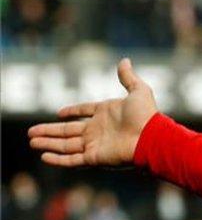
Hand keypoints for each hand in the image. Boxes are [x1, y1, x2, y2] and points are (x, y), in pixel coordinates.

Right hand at [28, 58, 156, 166]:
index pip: (84, 112)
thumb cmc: (146, 115)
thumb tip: (125, 60)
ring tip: (31, 141)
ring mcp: (95, 144)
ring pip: (65, 144)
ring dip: (48, 143)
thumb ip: (128, 77)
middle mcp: (98, 130)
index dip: (72, 112)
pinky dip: (58, 159)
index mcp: (106, 114)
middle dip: (49, 131)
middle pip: (68, 131)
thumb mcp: (139, 91)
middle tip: (31, 133)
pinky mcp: (95, 157)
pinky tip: (44, 156)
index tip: (59, 113)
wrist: (152, 138)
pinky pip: (72, 159)